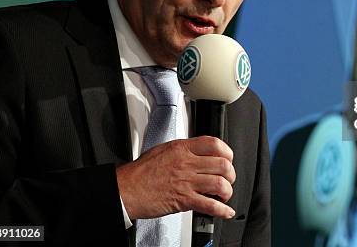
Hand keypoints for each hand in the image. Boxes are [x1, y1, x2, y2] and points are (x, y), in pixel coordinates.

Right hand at [116, 136, 235, 219]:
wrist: (126, 189)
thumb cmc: (140, 172)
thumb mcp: (162, 150)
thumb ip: (182, 150)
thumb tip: (196, 152)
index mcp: (182, 149)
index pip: (214, 144)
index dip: (227, 152)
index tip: (228, 158)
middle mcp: (187, 163)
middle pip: (222, 165)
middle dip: (230, 174)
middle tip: (228, 179)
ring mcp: (186, 182)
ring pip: (220, 184)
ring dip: (227, 191)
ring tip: (225, 194)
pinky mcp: (183, 200)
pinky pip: (209, 205)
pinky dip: (222, 210)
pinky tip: (225, 211)